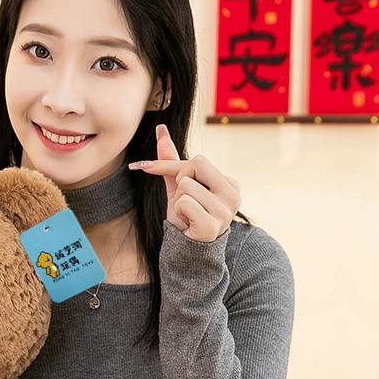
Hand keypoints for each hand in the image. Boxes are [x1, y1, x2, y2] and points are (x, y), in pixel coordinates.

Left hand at [129, 124, 240, 242]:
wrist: (188, 249)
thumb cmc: (187, 215)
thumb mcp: (178, 186)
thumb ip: (171, 160)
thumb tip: (161, 129)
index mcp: (230, 183)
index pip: (197, 160)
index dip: (169, 165)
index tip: (145, 166)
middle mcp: (233, 195)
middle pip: (195, 165)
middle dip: (180, 181)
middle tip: (184, 200)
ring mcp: (226, 211)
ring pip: (186, 186)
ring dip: (178, 200)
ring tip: (188, 214)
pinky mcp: (213, 225)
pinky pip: (184, 203)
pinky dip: (179, 213)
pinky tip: (188, 223)